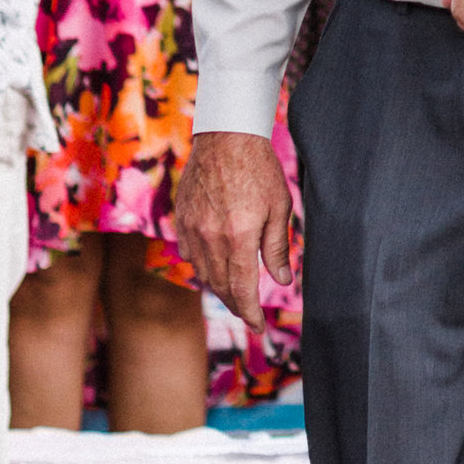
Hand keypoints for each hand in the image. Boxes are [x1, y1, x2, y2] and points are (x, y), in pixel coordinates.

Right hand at [177, 131, 294, 330]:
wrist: (226, 136)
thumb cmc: (259, 168)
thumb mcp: (279, 207)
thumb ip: (277, 248)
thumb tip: (282, 281)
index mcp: (239, 237)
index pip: (242, 290)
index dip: (250, 314)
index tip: (258, 327)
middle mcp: (211, 238)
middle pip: (221, 287)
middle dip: (236, 304)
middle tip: (249, 312)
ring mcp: (192, 229)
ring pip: (203, 273)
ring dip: (220, 287)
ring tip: (235, 290)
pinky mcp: (181, 219)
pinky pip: (190, 254)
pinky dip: (203, 265)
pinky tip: (216, 263)